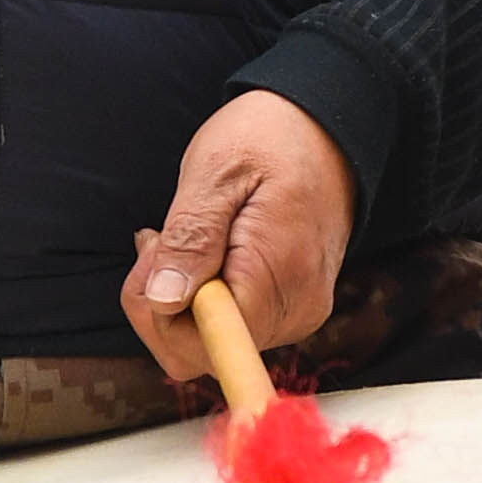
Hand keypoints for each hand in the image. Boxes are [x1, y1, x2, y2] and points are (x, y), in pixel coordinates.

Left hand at [122, 92, 357, 384]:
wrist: (325, 128)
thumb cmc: (269, 139)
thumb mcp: (216, 172)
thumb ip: (190, 239)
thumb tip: (164, 302)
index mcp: (279, 277)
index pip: (201, 345)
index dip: (159, 312)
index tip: (156, 248)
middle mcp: (297, 311)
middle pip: (202, 354)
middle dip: (161, 304)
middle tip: (158, 237)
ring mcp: (298, 315)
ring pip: (210, 345)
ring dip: (178, 298)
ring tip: (181, 235)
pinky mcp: (291, 310)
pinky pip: (231, 326)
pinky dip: (201, 297)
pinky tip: (204, 250)